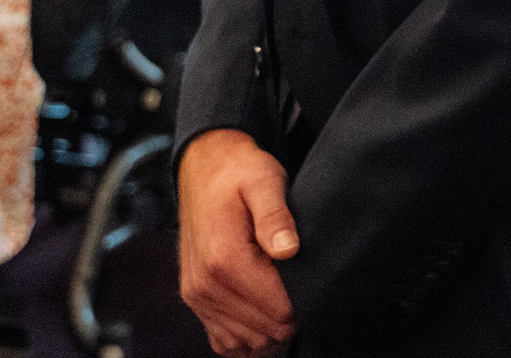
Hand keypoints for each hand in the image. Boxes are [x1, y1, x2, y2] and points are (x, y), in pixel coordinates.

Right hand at [178, 129, 300, 355]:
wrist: (203, 170)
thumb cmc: (239, 173)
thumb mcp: (264, 180)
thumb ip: (276, 216)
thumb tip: (289, 250)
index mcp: (224, 259)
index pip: (277, 309)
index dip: (304, 300)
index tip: (315, 278)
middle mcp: (205, 285)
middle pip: (264, 331)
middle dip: (289, 316)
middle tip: (304, 284)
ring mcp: (196, 296)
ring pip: (245, 342)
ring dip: (270, 327)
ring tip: (285, 294)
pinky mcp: (195, 300)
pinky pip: (224, 340)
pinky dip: (247, 333)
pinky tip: (264, 309)